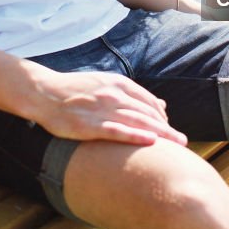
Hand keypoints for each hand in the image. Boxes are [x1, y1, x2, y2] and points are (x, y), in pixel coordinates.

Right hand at [30, 70, 187, 146]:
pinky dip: (136, 135)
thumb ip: (132, 93)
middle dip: (167, 127)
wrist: (44, 92)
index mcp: (117, 83)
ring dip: (160, 133)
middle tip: (183, 141)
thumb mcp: (106, 84)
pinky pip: (117, 131)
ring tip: (177, 145)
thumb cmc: (75, 90)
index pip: (148, 100)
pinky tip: (151, 141)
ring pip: (137, 121)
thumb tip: (160, 103)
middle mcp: (113, 94)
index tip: (170, 129)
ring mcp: (102, 109)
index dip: (162, 115)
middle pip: (147, 112)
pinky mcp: (90, 125)